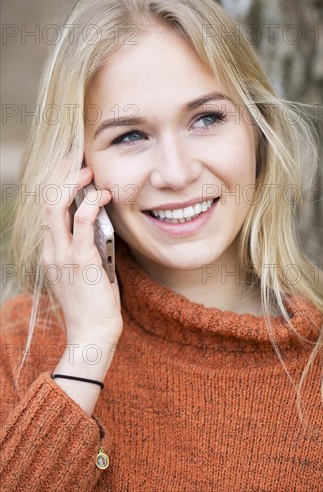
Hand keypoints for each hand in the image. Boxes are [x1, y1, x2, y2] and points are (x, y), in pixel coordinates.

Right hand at [41, 166, 122, 345]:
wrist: (92, 335)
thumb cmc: (93, 305)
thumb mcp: (86, 272)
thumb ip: (87, 247)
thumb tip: (100, 223)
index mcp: (50, 253)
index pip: (46, 211)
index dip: (56, 186)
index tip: (71, 170)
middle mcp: (50, 251)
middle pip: (45, 202)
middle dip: (59, 176)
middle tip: (79, 161)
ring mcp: (61, 255)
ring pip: (55, 207)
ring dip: (72, 183)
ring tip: (89, 171)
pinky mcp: (79, 260)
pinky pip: (80, 222)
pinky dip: (91, 203)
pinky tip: (103, 195)